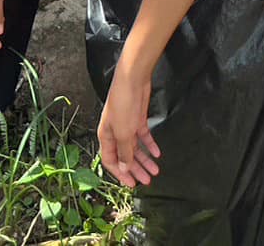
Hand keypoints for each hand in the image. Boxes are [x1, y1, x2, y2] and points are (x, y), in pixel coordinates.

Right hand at [98, 67, 159, 187]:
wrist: (132, 80)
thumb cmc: (122, 102)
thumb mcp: (123, 132)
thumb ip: (124, 151)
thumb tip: (124, 168)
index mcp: (106, 136)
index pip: (110, 160)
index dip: (120, 173)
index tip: (131, 183)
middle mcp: (115, 132)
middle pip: (125, 156)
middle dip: (136, 169)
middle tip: (147, 180)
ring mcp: (127, 125)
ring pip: (135, 148)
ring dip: (144, 160)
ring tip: (155, 170)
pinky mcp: (137, 119)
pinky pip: (143, 136)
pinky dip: (150, 145)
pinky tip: (157, 153)